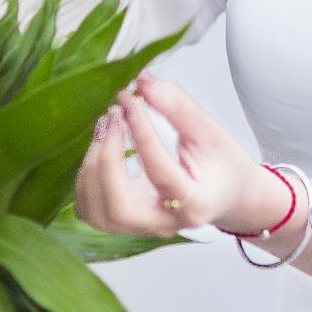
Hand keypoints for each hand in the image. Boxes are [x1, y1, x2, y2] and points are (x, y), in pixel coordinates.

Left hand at [71, 73, 276, 236]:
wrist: (225, 195)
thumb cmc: (221, 166)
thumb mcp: (210, 132)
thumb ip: (178, 107)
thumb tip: (143, 83)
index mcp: (195, 204)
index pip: (160, 173)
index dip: (141, 134)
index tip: (130, 100)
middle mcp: (164, 224)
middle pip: (119, 208)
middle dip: (107, 159)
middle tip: (113, 116)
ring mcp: (140, 228)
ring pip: (98, 212)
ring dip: (93, 164)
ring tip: (107, 124)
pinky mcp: (121, 224)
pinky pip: (90, 209)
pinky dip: (87, 176)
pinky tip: (102, 146)